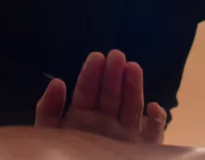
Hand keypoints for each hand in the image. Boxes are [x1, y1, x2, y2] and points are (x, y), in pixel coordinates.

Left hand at [34, 50, 166, 143]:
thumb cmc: (64, 159)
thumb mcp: (49, 135)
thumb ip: (49, 111)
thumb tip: (57, 82)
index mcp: (80, 119)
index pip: (86, 93)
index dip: (91, 75)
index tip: (96, 57)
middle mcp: (104, 124)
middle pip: (110, 95)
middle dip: (113, 75)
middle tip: (116, 55)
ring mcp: (125, 137)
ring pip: (131, 107)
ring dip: (133, 88)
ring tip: (133, 68)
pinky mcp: (143, 149)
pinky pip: (153, 134)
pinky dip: (155, 120)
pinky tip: (152, 108)